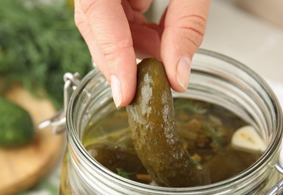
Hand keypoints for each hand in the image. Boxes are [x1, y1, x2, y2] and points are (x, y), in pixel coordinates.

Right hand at [75, 0, 209, 105]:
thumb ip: (187, 25)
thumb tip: (178, 75)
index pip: (96, 12)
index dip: (110, 55)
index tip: (124, 94)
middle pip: (96, 25)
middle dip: (124, 57)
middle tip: (150, 82)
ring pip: (106, 26)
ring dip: (136, 46)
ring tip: (164, 50)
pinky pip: (117, 16)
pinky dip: (140, 32)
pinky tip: (159, 34)